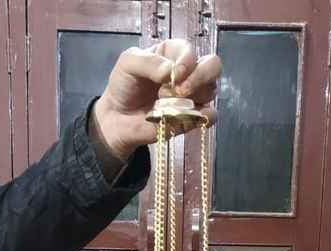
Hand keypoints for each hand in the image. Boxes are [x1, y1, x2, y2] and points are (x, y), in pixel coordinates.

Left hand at [92, 39, 220, 161]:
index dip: (187, 62)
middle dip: (200, 77)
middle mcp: (187, 72)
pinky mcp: (192, 117)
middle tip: (180, 90)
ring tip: (167, 105)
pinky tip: (192, 116)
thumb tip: (170, 71)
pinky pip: (210, 115)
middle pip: (212, 66)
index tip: (174, 75)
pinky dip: (205, 116)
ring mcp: (192, 95)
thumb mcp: (128, 64)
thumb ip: (148, 62)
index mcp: (172, 54)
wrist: (118, 118)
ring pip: (211, 90)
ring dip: (192, 98)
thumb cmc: (124, 86)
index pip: (191, 51)